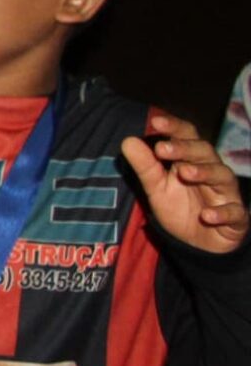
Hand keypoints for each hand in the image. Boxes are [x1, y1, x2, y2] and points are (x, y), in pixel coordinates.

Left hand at [125, 112, 249, 253]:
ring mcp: (226, 193)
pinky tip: (207, 215)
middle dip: (185, 148)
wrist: (197, 243)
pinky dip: (222, 212)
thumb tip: (128, 140)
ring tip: (184, 172)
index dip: (174, 128)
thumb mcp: (157, 188)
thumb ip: (145, 166)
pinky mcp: (236, 217)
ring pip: (222, 176)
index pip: (187, 137)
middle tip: (161, 149)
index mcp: (192, 160)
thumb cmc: (179, 208)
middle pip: (204, 152)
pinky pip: (234, 212)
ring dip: (204, 173)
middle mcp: (212, 171)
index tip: (155, 122)